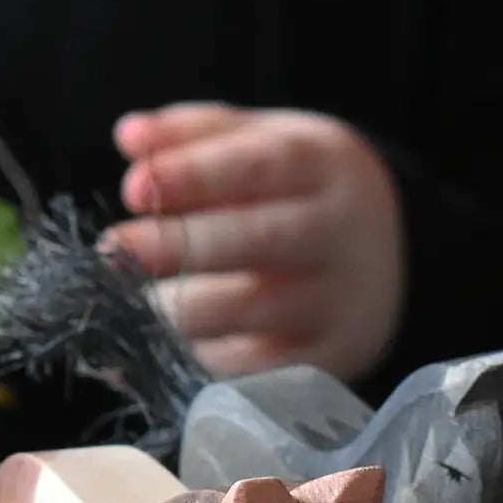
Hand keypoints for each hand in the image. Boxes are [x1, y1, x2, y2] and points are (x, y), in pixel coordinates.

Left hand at [107, 104, 405, 382]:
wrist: (390, 255)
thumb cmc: (295, 189)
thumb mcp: (259, 142)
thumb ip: (192, 134)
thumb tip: (128, 135)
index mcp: (322, 165)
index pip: (260, 165)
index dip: (195, 176)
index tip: (134, 187)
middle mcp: (338, 233)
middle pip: (257, 240)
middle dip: (178, 245)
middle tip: (113, 248)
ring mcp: (337, 301)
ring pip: (245, 311)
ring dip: (173, 309)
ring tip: (124, 302)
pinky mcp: (327, 360)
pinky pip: (248, 368)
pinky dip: (191, 361)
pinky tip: (147, 352)